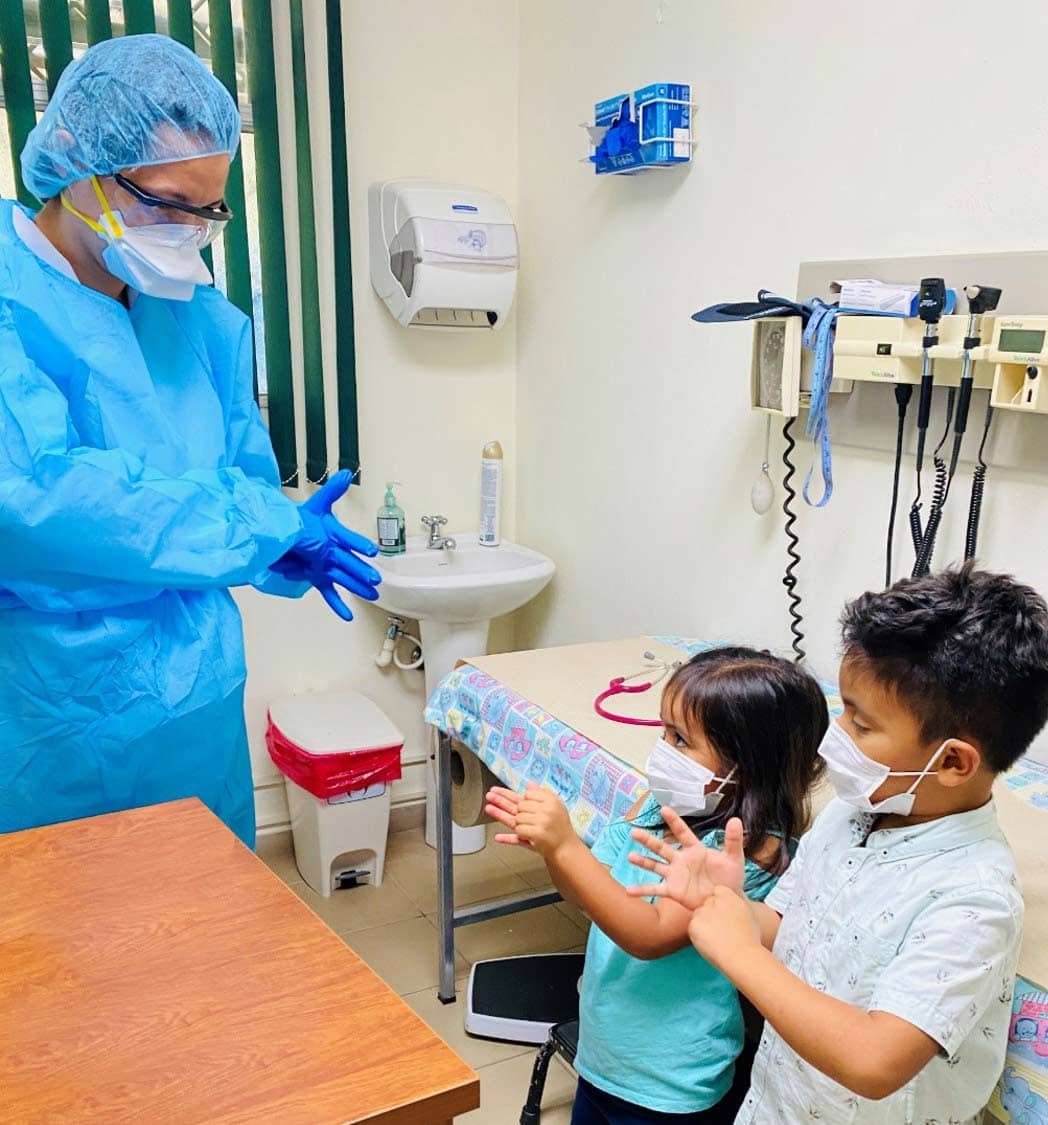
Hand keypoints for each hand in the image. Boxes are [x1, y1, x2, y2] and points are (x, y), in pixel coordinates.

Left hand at [273, 470, 380, 620]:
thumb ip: (332, 490)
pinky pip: (328, 593)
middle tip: (375, 579)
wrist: (282, 534)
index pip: (348, 540)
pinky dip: (337, 605)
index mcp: (334, 535)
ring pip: (343, 579)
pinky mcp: (318, 578)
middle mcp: (333, 552)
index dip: (358, 545)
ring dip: (357, 587)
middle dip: (361, 571)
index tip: (370, 551)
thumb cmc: (302, 520)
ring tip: (373, 595)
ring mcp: (326, 567)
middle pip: (349, 563)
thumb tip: (346, 472)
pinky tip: (348, 616)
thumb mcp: (317, 504)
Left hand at [485, 782, 574, 858]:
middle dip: (506, 804)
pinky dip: (508, 838)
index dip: (517, 795)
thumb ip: (541, 794)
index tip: (503, 792)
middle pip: (519, 805)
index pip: (528, 795)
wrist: (565, 847)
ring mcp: (540, 824)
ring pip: (516, 819)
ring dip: (508, 819)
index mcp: (550, 801)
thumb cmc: (559, 826)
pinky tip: (497, 837)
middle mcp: (545, 811)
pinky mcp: (536, 837)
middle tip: (489, 795)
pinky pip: (517, 834)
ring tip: (488, 808)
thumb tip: (529, 784)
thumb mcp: (555, 805)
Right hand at [625, 810, 745, 909]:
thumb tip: (736, 820)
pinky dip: (642, 890)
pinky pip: (655, 889)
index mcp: (695, 850)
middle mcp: (681, 860)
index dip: (674, 821)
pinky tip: (629, 891)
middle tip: (634, 832)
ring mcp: (675, 875)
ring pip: (655, 865)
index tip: (664, 809)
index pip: (682, 833)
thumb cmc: (730, 879)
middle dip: (648, 840)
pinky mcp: (673, 890)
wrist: (727, 902)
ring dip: (642, 861)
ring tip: (630, 856)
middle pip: (661, 847)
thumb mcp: (734, 858)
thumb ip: (733, 840)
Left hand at [687, 884, 760, 973]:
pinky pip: (693, 928)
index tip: (724, 916)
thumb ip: (738, 901)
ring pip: (699, 916)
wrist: (742, 956)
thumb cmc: (750, 938)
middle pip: (706, 904)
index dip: (719, 905)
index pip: (717, 891)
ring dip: (703, 925)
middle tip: (720, 930)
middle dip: (710, 914)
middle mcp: (713, 900)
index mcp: (728, 895)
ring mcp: (702, 912)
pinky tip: (711, 943)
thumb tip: (735, 892)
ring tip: (717, 939)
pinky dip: (698, 936)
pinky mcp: (694, 924)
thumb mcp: (749, 912)